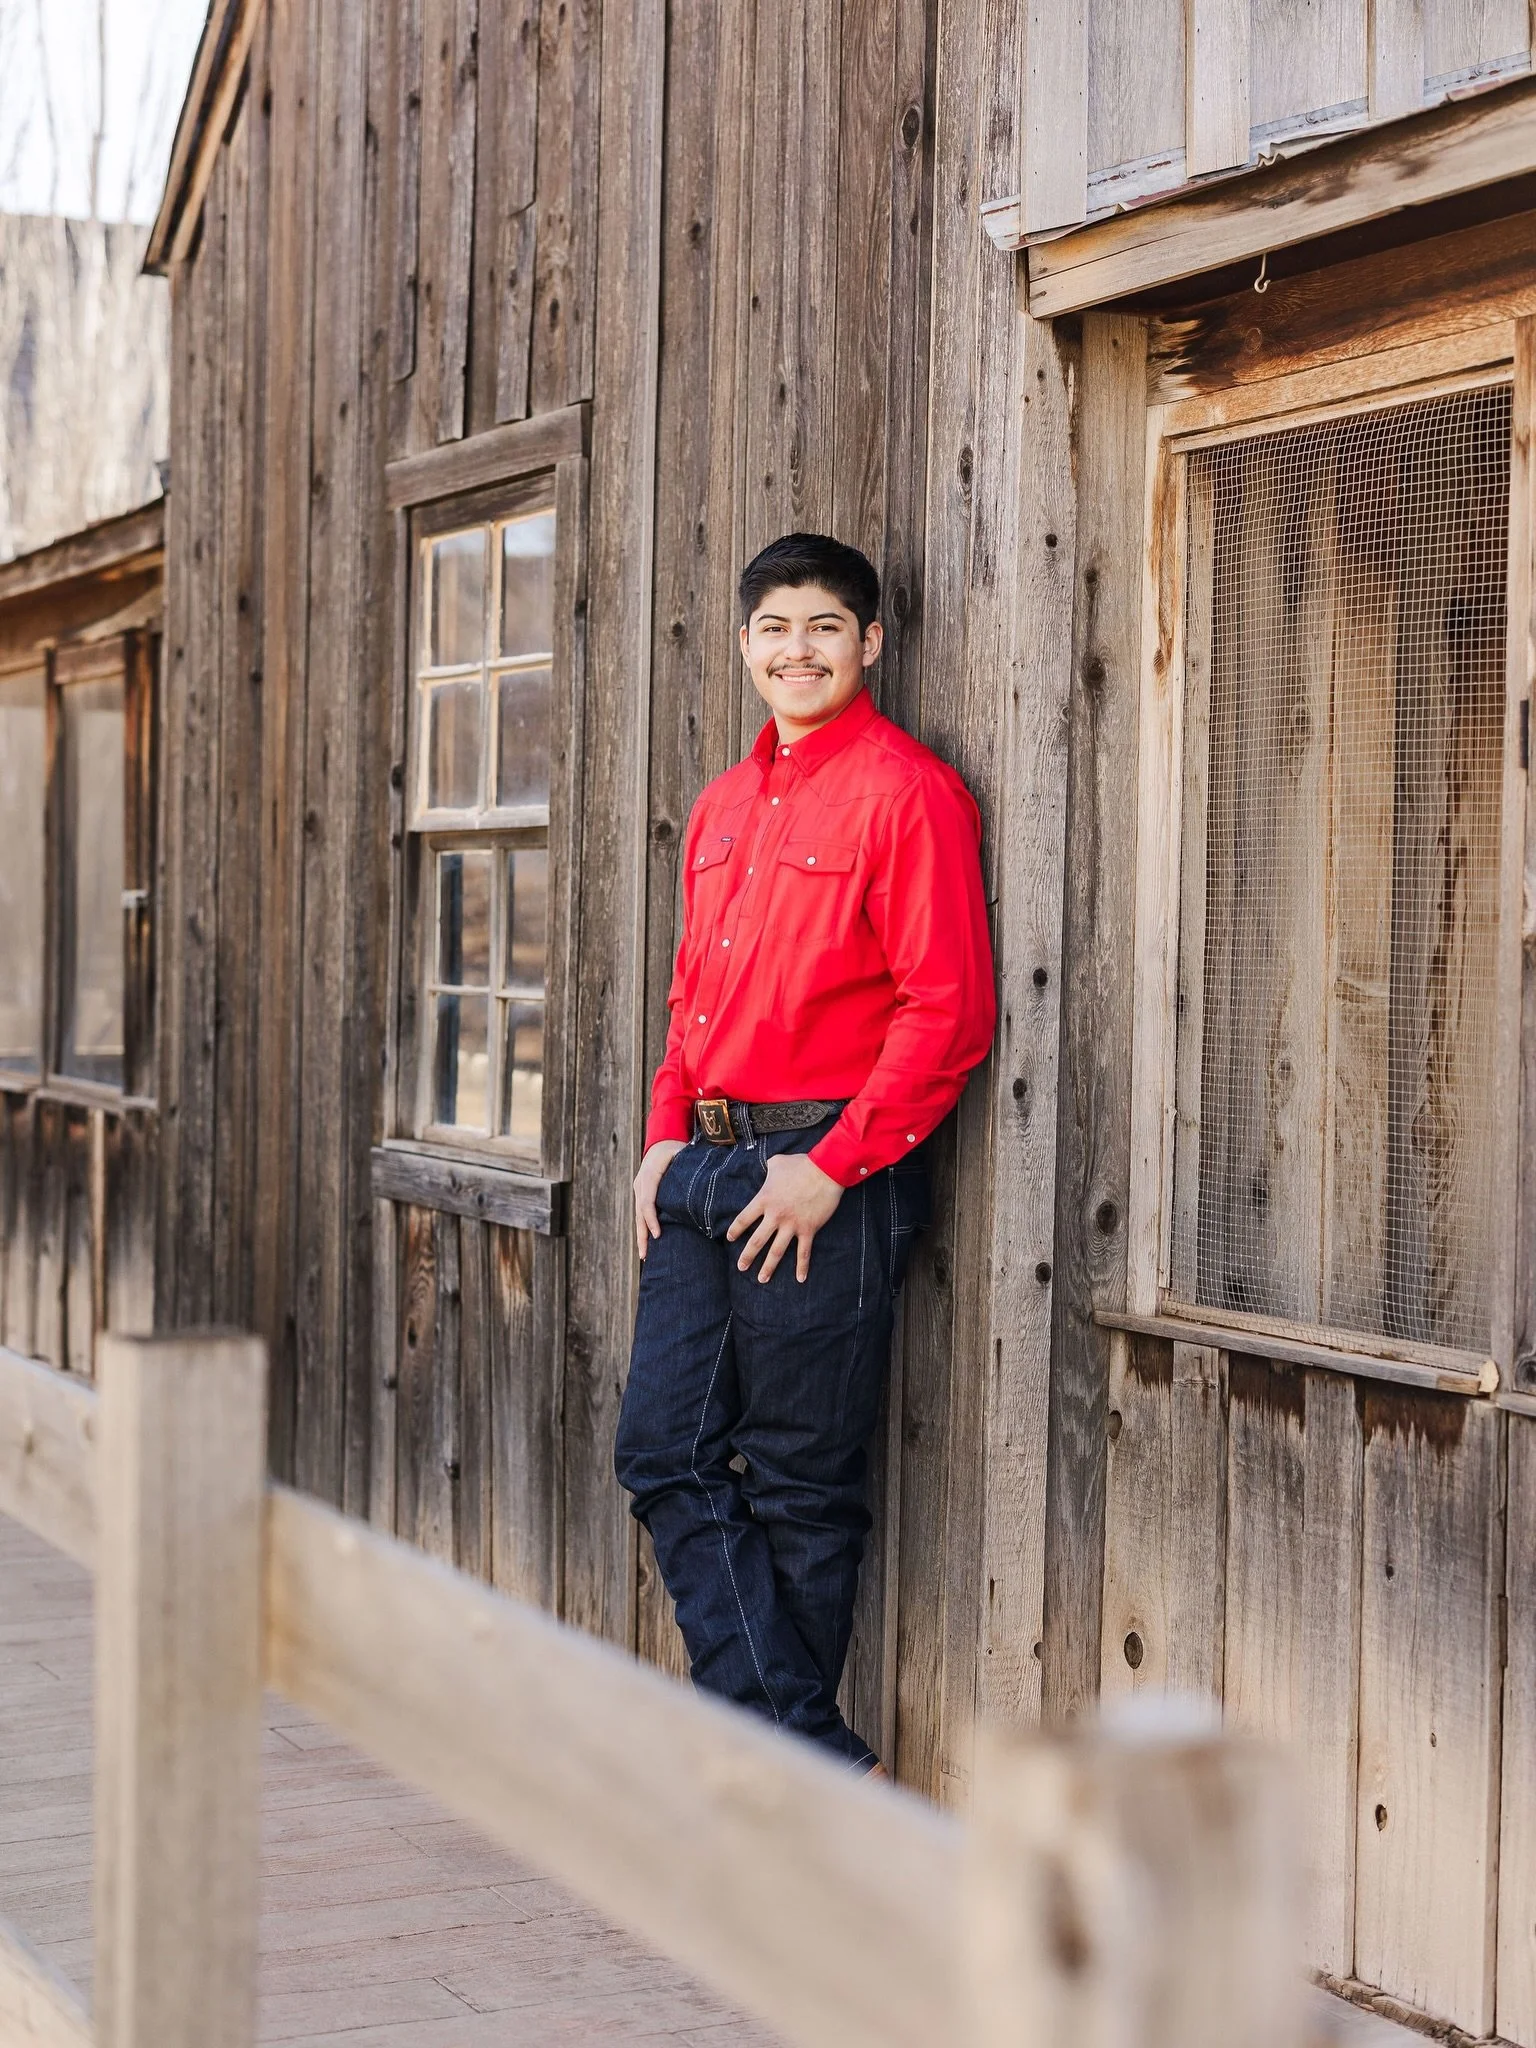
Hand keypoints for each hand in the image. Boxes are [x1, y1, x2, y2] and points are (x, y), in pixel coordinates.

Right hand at [634, 1139, 685, 1259]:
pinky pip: (641, 1212)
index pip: (647, 1202)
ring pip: (638, 1216)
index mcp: (650, 1176)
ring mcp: (639, 1189)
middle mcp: (641, 1184)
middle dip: (642, 1235)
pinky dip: (644, 1227)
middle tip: (645, 1255)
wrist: (661, 1139)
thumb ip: (688, 1168)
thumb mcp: (681, 1154)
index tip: (658, 1235)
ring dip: (641, 1235)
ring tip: (644, 1255)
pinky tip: (648, 1241)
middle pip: (639, 1213)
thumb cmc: (675, 1148)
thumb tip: (704, 1184)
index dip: (651, 1220)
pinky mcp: (642, 1193)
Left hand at [726, 1152, 843, 1283]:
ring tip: (762, 1279)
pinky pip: (804, 1252)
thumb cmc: (801, 1164)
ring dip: (769, 1267)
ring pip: (776, 1251)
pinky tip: (800, 1279)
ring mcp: (791, 1224)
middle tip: (741, 1267)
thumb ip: (769, 1167)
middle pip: (757, 1240)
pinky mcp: (808, 1229)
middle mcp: (775, 1215)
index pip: (744, 1219)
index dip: (736, 1230)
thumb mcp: (778, 1162)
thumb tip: (768, 1166)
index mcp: (764, 1199)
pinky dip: (802, 1267)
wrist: (825, 1170)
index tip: (730, 1239)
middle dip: (748, 1256)